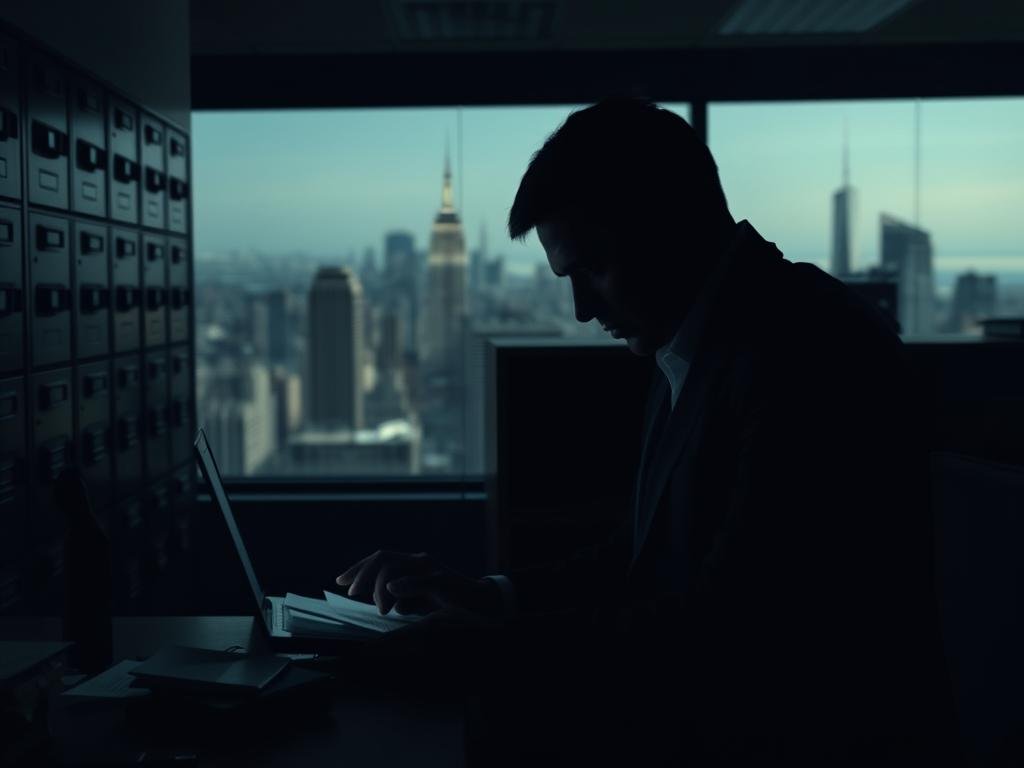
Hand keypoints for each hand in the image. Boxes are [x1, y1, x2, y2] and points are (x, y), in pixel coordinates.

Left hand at [335, 550, 502, 617]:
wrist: (481, 603)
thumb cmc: (448, 603)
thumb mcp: (419, 601)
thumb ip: (401, 599)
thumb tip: (381, 602)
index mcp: (412, 564)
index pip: (380, 558)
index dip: (358, 568)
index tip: (340, 581)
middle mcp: (420, 561)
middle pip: (383, 558)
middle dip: (363, 573)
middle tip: (352, 592)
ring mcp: (431, 569)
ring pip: (395, 566)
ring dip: (381, 588)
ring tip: (382, 609)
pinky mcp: (443, 580)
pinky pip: (420, 580)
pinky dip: (405, 585)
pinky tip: (393, 593)